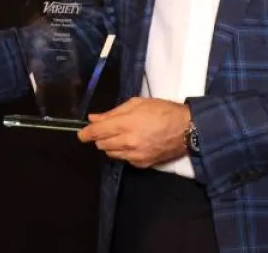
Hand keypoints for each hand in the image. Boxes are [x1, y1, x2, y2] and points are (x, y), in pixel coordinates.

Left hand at [77, 97, 191, 167]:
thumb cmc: (162, 111)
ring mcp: (134, 155)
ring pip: (111, 154)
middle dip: (100, 137)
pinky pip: (124, 159)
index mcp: (125, 125)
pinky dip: (123, 152)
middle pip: (101, 145)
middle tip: (106, 129)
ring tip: (121, 135)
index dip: (85, 133)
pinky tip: (131, 143)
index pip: (96, 133)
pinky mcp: (142, 164)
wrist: (186, 129)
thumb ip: (112, 113)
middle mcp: (127, 143)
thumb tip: (94, 118)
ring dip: (110, 145)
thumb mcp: (136, 104)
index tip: (81, 134)